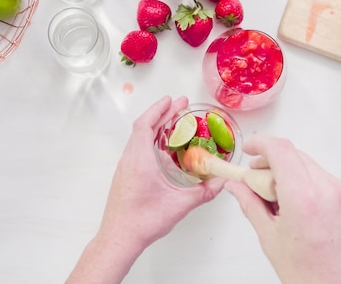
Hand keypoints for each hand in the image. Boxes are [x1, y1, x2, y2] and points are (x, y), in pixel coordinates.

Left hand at [98, 95, 224, 249]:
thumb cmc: (142, 222)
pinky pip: (137, 151)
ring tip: (174, 125)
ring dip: (155, 129)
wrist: (119, 238)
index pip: (145, 125)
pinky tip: (164, 152)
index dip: (158, 109)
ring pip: (138, 140)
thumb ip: (203, 193)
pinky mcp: (124, 177)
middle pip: (143, 128)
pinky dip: (150, 142)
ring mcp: (125, 169)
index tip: (172, 100)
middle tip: (180, 107)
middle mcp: (129, 160)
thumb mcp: (179, 206)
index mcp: (139, 160)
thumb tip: (221, 183)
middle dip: (162, 115)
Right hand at [224, 136, 340, 283]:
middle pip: (295, 155)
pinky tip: (298, 206)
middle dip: (272, 161)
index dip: (260, 143)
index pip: (280, 150)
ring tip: (278, 200)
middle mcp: (329, 191)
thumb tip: (237, 187)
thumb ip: (251, 205)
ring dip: (290, 173)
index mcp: (305, 198)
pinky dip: (307, 183)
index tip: (250, 149)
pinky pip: (325, 179)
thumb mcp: (271, 239)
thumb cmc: (314, 278)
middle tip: (257, 180)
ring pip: (310, 166)